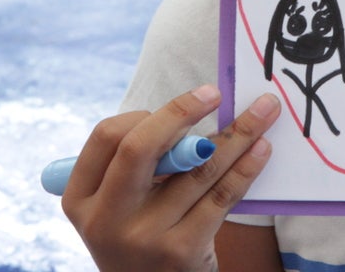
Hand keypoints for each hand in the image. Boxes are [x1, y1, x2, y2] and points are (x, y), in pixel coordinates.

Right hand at [62, 84, 279, 271]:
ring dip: (236, 134)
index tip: (180, 102)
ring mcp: (143, 237)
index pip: (107, 136)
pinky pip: (221, 196)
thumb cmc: (141, 234)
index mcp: (81, 198)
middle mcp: (105, 218)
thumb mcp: (119, 205)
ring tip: (262, 112)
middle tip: (214, 92)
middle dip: (181, 112)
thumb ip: (140, 164)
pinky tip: (261, 148)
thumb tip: (192, 109)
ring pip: (196, 169)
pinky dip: (245, 167)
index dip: (145, 112)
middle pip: (141, 147)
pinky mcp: (181, 251)